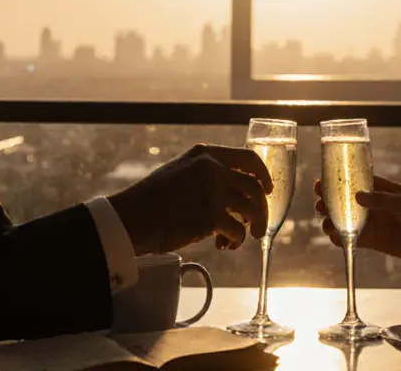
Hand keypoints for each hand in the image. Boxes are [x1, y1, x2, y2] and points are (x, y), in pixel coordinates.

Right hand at [109, 144, 272, 255]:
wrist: (132, 218)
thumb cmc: (152, 200)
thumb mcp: (181, 172)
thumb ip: (207, 174)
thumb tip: (235, 191)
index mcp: (205, 154)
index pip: (248, 158)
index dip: (263, 175)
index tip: (268, 189)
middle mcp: (212, 169)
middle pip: (255, 187)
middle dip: (262, 209)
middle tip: (258, 226)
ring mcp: (212, 191)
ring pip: (250, 209)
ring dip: (249, 227)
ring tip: (237, 239)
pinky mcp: (210, 216)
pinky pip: (237, 230)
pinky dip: (235, 240)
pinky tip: (224, 245)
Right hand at [313, 175, 400, 264]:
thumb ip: (382, 200)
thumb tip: (358, 196)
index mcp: (382, 190)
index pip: (355, 182)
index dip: (337, 182)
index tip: (321, 182)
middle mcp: (373, 205)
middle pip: (344, 201)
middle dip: (329, 202)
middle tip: (319, 204)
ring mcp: (372, 223)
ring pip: (345, 220)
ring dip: (332, 220)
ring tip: (325, 222)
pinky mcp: (373, 241)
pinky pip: (352, 239)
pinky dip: (341, 238)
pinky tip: (334, 237)